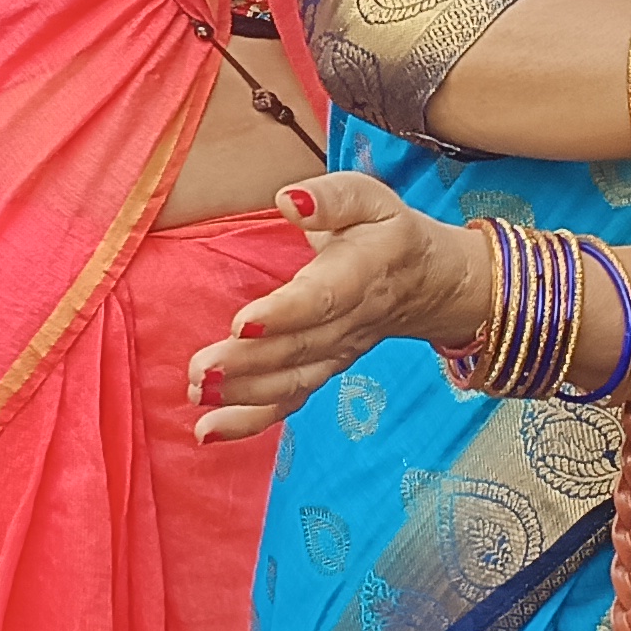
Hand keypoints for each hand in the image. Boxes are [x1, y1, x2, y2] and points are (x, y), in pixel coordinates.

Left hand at [185, 174, 491, 444]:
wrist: (433, 282)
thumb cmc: (388, 231)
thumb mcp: (369, 198)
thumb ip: (331, 199)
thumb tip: (288, 200)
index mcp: (362, 273)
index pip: (322, 298)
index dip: (284, 313)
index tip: (240, 323)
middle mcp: (351, 321)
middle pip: (299, 348)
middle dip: (248, 363)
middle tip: (200, 372)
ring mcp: (338, 352)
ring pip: (293, 380)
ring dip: (244, 394)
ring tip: (198, 395)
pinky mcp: (324, 369)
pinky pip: (291, 399)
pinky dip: (251, 420)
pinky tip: (208, 431)